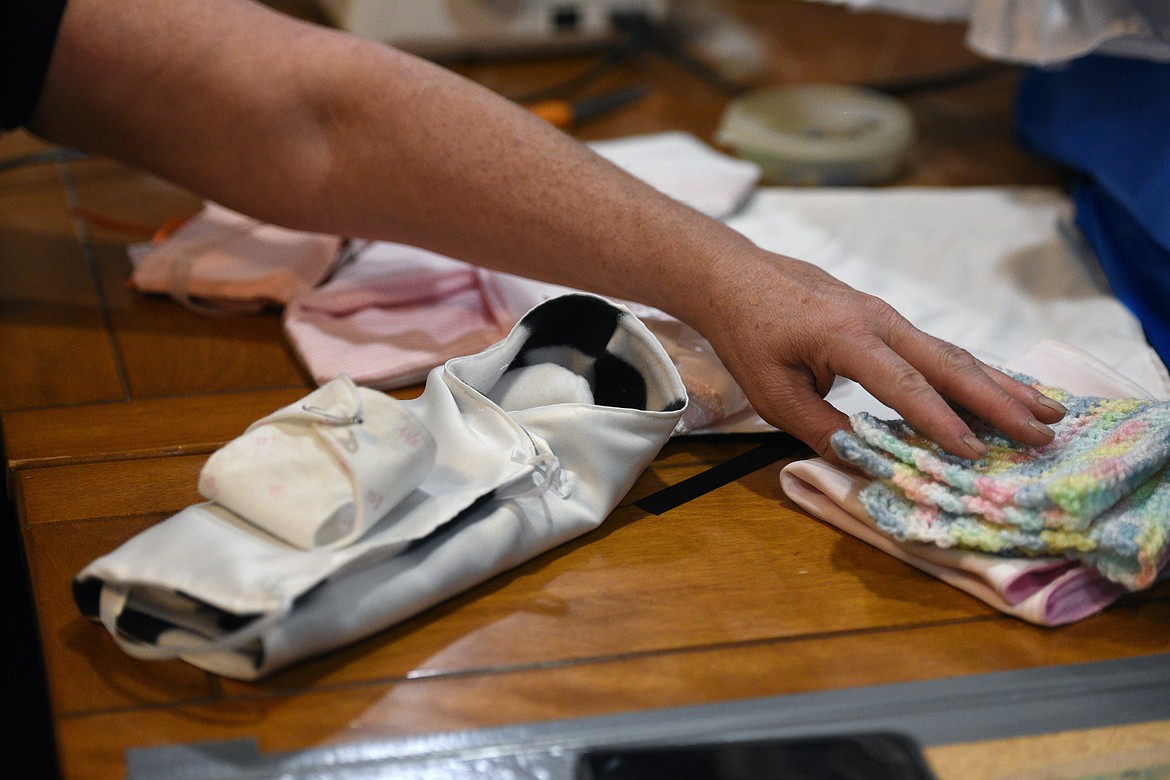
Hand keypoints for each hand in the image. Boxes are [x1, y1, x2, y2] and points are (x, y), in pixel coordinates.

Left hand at [696, 249, 1066, 459]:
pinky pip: (938, 350)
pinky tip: (1001, 390)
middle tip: (1045, 431)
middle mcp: (878, 321)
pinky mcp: (887, 321)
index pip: (903, 385)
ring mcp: (887, 317)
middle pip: (949, 363)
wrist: (738, 278)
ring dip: (1000, 384)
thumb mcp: (773, 393)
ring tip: (1048, 410)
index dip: (940, 421)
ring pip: (952, 353)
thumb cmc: (751, 336)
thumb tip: (865, 462)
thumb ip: (819, 428)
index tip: (975, 452)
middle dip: (999, 400)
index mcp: (845, 337)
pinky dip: (974, 373)